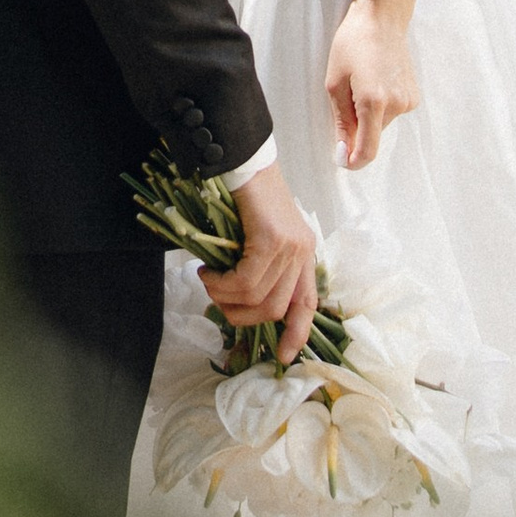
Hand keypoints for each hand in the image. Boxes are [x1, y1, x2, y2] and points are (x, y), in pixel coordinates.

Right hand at [200, 161, 317, 362]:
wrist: (242, 158)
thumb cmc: (244, 196)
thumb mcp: (258, 236)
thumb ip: (259, 265)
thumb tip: (240, 302)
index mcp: (303, 255)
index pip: (307, 305)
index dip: (296, 335)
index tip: (282, 358)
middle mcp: (302, 253)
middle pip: (274, 310)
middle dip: (240, 316)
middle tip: (216, 299)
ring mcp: (290, 246)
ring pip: (257, 298)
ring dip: (224, 297)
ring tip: (208, 279)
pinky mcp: (272, 239)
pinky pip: (245, 281)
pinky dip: (222, 284)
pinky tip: (208, 270)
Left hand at [325, 0, 417, 168]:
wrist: (381, 18)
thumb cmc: (352, 45)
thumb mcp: (334, 84)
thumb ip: (341, 122)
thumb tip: (344, 153)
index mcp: (374, 101)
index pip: (368, 150)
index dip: (353, 161)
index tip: (341, 160)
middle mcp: (396, 104)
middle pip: (372, 136)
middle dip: (356, 127)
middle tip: (346, 96)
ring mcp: (408, 100)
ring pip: (381, 125)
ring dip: (367, 115)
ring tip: (361, 82)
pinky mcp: (413, 96)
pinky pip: (391, 113)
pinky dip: (379, 106)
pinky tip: (375, 81)